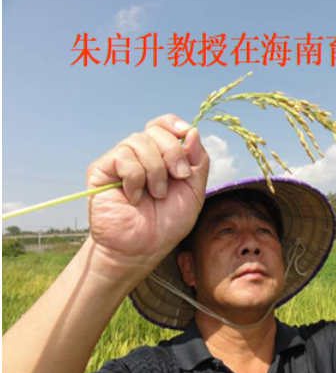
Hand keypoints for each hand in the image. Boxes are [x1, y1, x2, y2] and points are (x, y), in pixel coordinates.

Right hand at [86, 114, 209, 280]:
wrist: (144, 248)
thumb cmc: (168, 222)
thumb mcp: (194, 191)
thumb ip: (198, 161)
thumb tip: (191, 131)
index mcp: (161, 155)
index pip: (162, 124)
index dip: (173, 124)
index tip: (185, 133)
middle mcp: (139, 154)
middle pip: (155, 131)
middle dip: (172, 153)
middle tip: (178, 178)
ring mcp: (119, 161)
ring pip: (139, 141)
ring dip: (155, 171)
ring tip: (156, 194)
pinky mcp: (101, 170)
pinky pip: (123, 157)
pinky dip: (136, 178)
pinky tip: (134, 197)